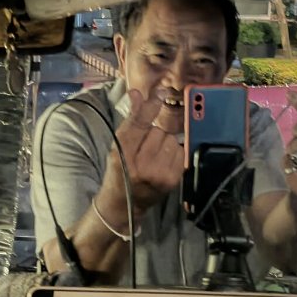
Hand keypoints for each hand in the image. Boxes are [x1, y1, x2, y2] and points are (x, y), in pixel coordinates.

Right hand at [94, 88, 183, 223]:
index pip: (140, 123)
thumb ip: (130, 120)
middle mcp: (142, 164)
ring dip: (164, 143)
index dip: (150, 106)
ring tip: (153, 156)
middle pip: (158, 130)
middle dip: (153, 133)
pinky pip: (179, 152)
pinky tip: (162, 161)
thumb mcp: (117, 145)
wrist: (124, 204)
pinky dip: (173, 153)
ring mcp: (160, 174)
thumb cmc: (119, 171)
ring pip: (171, 139)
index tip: (161, 92)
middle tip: (144, 147)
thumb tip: (136, 92)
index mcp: (123, 154)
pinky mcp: (173, 180)